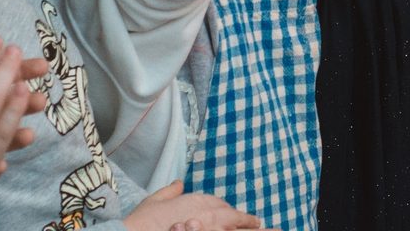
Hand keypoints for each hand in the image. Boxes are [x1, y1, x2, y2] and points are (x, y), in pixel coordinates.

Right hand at [127, 181, 264, 230]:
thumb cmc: (142, 221)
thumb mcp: (155, 201)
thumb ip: (170, 192)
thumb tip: (179, 184)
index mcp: (200, 202)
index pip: (224, 210)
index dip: (233, 217)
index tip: (242, 220)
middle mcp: (211, 215)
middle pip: (236, 219)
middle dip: (251, 223)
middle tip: (267, 227)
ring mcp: (212, 229)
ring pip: (239, 230)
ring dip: (255, 229)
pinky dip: (242, 230)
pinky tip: (257, 230)